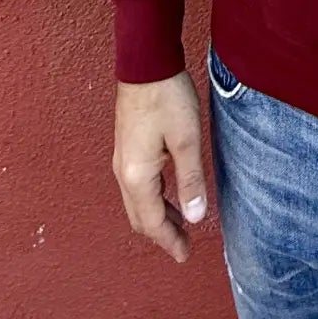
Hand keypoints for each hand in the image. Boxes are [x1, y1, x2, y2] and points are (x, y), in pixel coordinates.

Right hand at [112, 72, 208, 263]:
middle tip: (184, 246)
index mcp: (137, 176)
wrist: (145, 63)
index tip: (185, 255)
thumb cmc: (167, 98)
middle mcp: (124, 172)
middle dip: (161, 234)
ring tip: (180, 224)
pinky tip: (169, 194)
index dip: (170, 241)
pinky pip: (137, 185)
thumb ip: (191, 180)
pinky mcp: (127, 147)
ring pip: (137, 202)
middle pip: (140, 216)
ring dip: (157, 216)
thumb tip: (194, 217)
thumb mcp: (187, 140)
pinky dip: (153, 199)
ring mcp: (123, 159)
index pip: (152, 222)